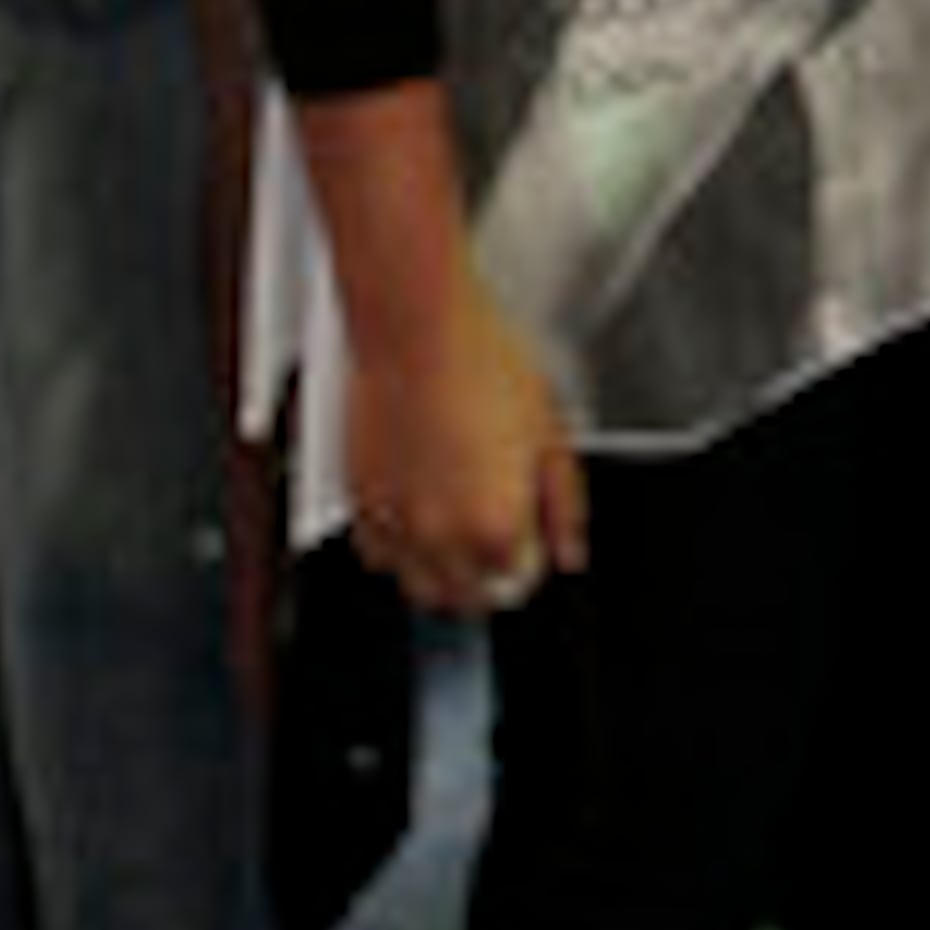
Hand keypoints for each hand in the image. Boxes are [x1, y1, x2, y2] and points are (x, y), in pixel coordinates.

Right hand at [344, 271, 586, 620]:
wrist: (416, 328)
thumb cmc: (483, 364)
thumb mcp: (552, 432)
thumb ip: (565, 505)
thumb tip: (569, 550)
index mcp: (495, 525)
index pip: (518, 584)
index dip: (531, 559)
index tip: (532, 535)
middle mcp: (441, 536)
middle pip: (468, 601)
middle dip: (489, 580)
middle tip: (500, 542)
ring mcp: (395, 524)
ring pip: (419, 590)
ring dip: (443, 575)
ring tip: (460, 534)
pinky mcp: (360, 503)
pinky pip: (378, 557)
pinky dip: (399, 550)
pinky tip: (419, 515)